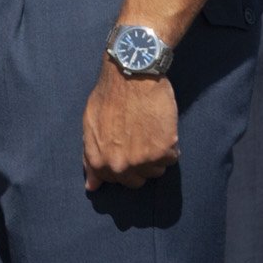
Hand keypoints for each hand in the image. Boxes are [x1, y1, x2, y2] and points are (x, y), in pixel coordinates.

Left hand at [83, 61, 179, 189]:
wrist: (132, 74)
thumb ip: (91, 158)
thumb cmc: (109, 96)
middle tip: (140, 139)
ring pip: (156, 171)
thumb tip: (92, 187)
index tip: (126, 149)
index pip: (114, 180)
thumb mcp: (90, 126)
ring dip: (156, 154)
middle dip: (139, 163)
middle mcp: (119, 167)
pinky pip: (172, 158)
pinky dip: (170, 145)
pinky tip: (161, 126)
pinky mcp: (163, 151)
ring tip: (150, 130)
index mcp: (99, 162)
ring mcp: (142, 161)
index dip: (121, 164)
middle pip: (136, 180)